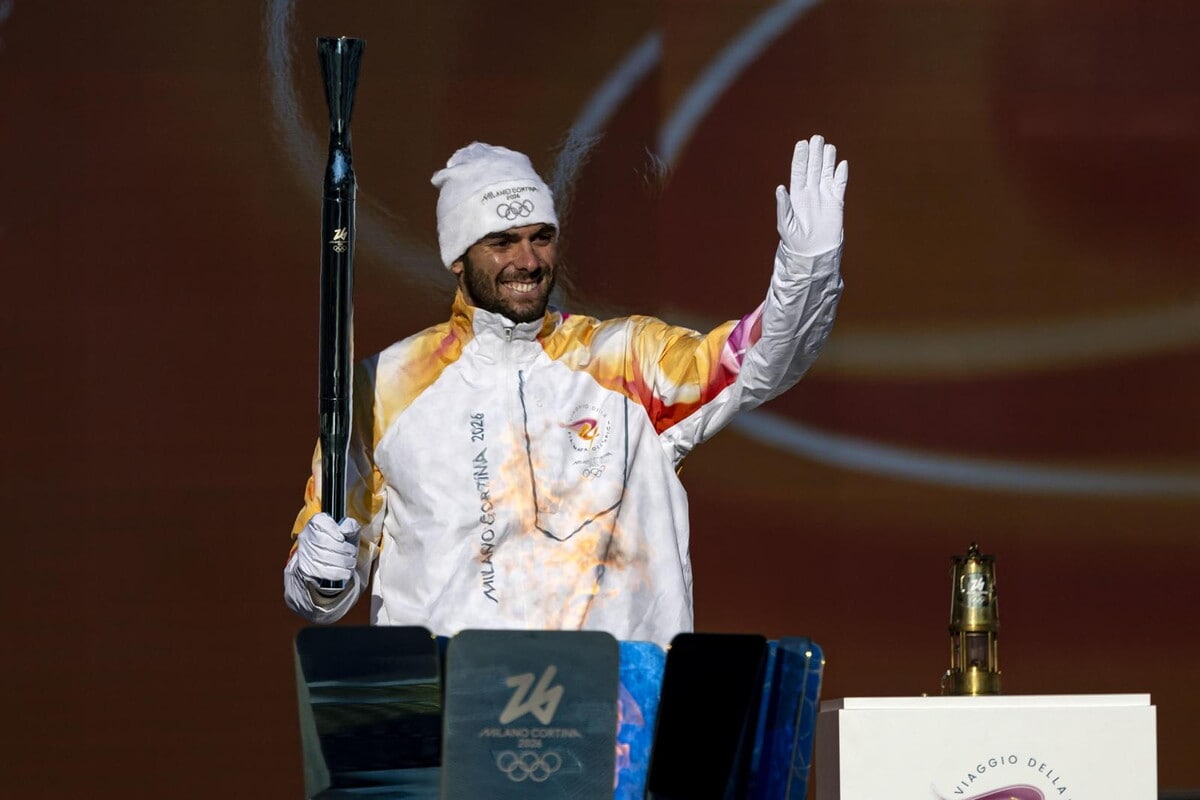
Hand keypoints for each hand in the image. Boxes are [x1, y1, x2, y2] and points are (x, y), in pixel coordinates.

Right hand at [295, 512, 359, 586]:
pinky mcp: (305, 567)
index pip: (320, 522)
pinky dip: (337, 573)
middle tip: (352, 553)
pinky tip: (346, 572)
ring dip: (341, 561)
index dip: (332, 530)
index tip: (343, 538)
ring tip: (351, 562)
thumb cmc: (341, 542)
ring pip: (322, 557)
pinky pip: (321, 571)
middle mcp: (306, 535)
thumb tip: (345, 530)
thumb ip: (350, 525)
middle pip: (322, 541)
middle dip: (341, 548)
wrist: (331, 560)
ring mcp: (303, 552)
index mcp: (316, 522)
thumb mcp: (349, 530)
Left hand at [775, 134, 848, 256]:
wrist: (813, 253)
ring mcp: (824, 196)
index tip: (801, 143)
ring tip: (828, 146)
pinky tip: (842, 164)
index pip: (798, 171)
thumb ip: (783, 206)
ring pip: (826, 173)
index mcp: (796, 195)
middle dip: (814, 153)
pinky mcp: (837, 202)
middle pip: (813, 168)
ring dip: (827, 160)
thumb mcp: (785, 224)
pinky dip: (841, 175)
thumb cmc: (794, 241)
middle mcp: (810, 192)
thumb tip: (779, 188)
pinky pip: (840, 185)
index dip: (800, 157)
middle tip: (817, 138)